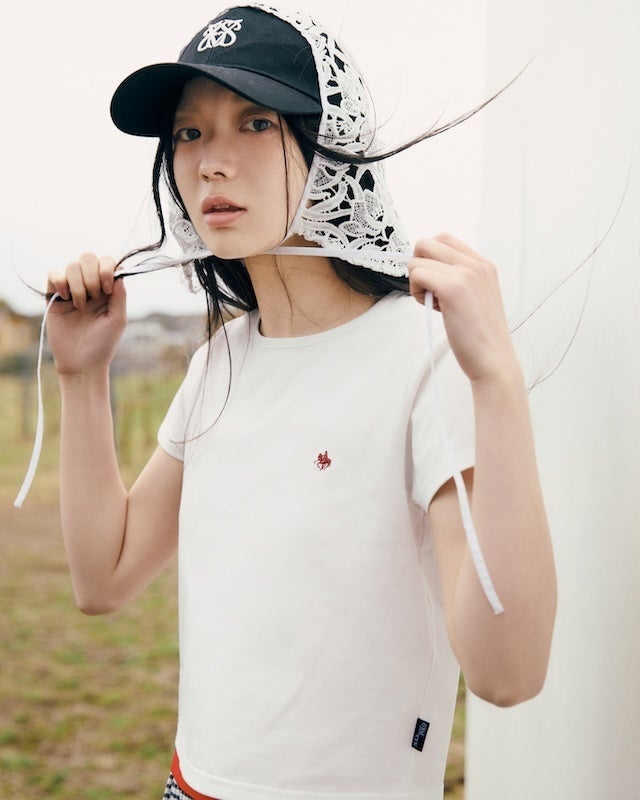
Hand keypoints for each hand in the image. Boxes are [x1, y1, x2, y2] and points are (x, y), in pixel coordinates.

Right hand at [46, 253, 125, 375]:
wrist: (81, 363)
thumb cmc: (102, 344)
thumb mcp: (118, 319)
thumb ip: (119, 294)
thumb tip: (118, 272)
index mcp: (107, 289)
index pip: (107, 262)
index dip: (107, 268)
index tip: (108, 288)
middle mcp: (90, 286)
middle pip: (88, 257)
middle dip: (92, 274)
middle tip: (95, 296)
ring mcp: (71, 290)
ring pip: (71, 265)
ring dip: (78, 284)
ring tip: (81, 306)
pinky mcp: (54, 297)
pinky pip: (53, 274)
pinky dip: (60, 282)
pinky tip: (66, 299)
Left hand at [409, 233, 519, 383]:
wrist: (494, 360)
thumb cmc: (480, 337)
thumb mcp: (476, 298)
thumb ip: (459, 280)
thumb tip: (428, 272)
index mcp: (483, 265)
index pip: (444, 239)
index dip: (430, 260)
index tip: (435, 283)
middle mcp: (476, 264)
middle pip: (426, 243)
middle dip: (418, 266)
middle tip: (429, 291)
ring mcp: (466, 274)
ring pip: (417, 260)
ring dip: (417, 282)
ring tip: (434, 303)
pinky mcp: (452, 288)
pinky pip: (417, 274)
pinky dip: (416, 292)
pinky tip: (433, 308)